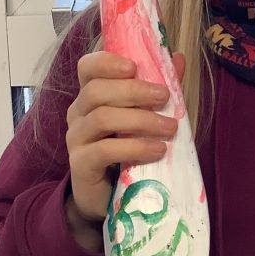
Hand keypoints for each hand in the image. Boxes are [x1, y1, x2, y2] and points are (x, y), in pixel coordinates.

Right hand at [65, 50, 185, 228]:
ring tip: (169, 127)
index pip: (87, 67)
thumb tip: (178, 58)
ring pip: (102, 118)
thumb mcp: (144, 116)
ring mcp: (76, 139)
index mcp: (91, 96)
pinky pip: (104, 150)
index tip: (134, 66)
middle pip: (97, 90)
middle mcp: (78, 113)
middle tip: (165, 97)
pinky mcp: (81, 164)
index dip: (106, 61)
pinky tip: (157, 150)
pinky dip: (135, 147)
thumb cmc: (127, 151)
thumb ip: (157, 88)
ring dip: (140, 120)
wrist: (106, 197)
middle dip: (134, 91)